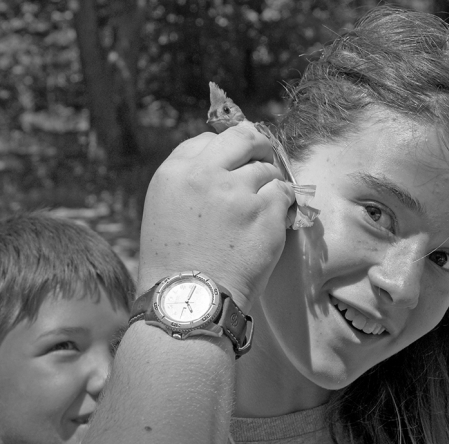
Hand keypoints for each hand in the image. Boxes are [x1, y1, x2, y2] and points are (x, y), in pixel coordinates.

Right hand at [138, 125, 294, 310]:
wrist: (190, 302)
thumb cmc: (173, 265)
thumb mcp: (163, 211)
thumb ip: (188, 182)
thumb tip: (221, 164)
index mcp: (174, 173)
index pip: (205, 140)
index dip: (224, 150)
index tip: (233, 161)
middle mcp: (204, 174)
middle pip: (242, 137)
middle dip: (257, 144)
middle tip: (264, 156)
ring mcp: (237, 191)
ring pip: (266, 168)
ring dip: (268, 184)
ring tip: (261, 208)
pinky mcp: (265, 211)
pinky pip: (284, 192)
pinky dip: (283, 204)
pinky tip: (274, 220)